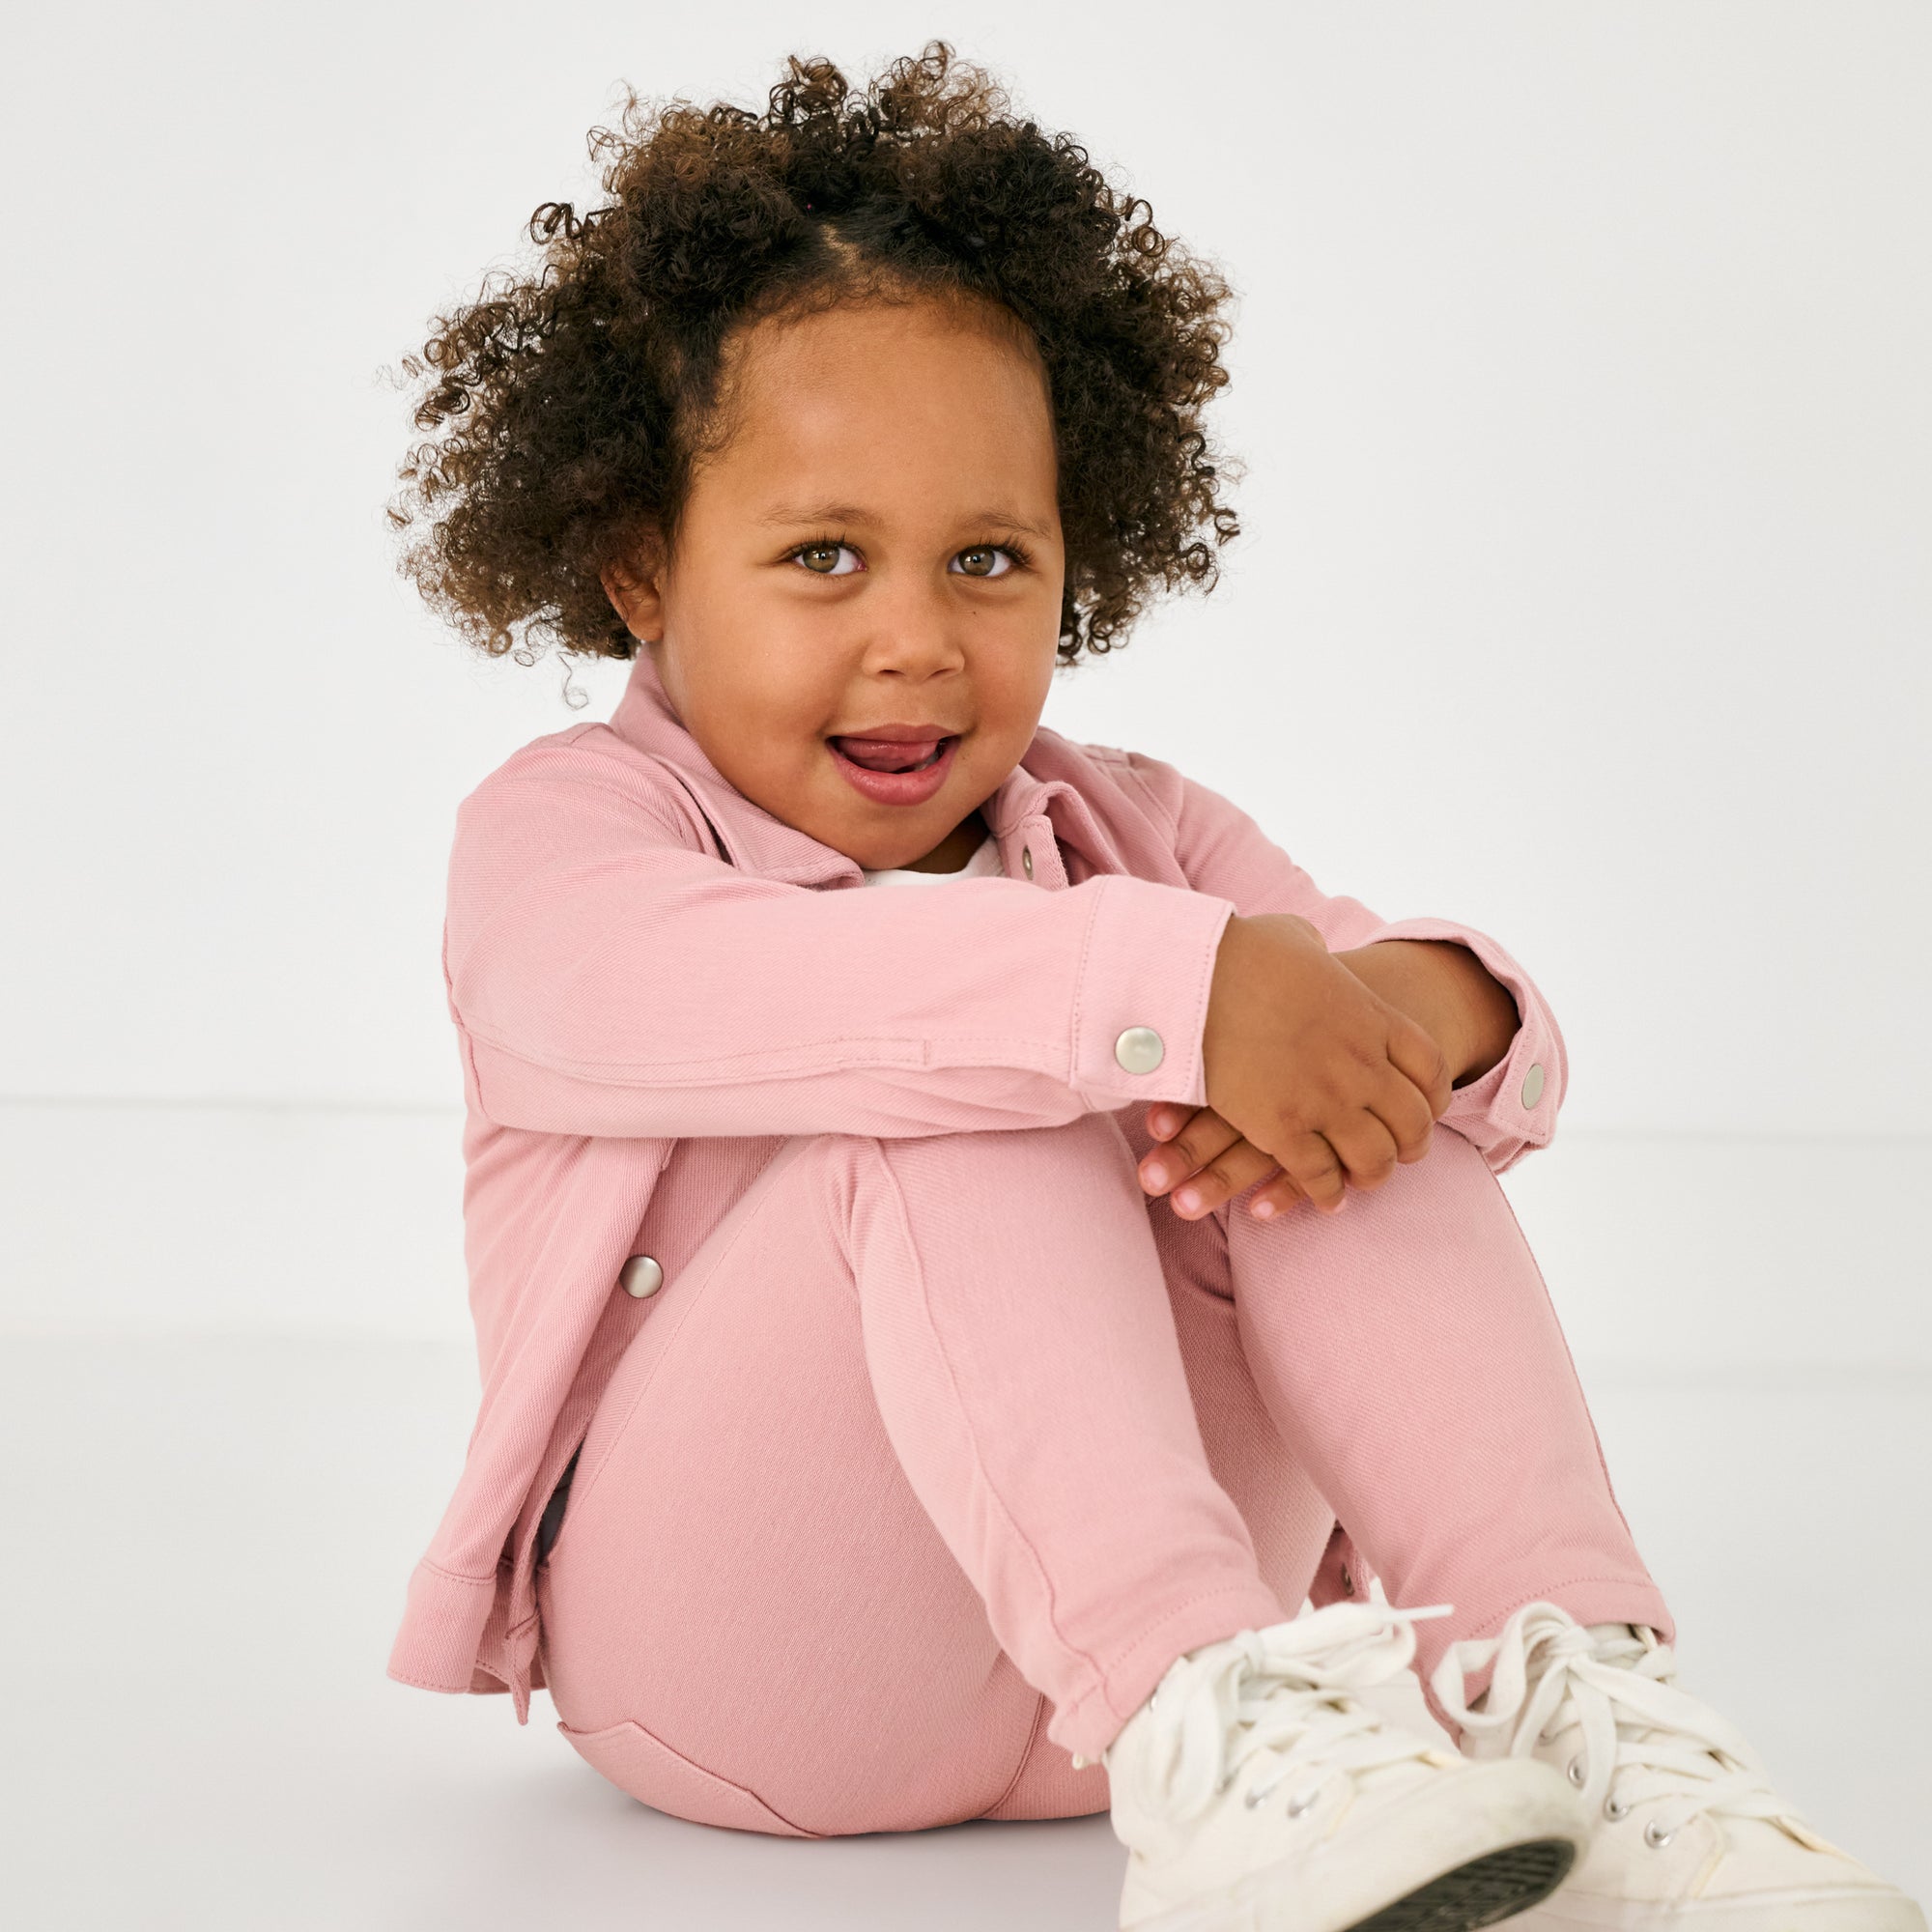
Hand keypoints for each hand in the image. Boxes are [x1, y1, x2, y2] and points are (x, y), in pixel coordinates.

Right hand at [1141, 915, 1453, 1219]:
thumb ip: (1315, 949)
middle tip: (1402, 1155)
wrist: (1196, 975)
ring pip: (1374, 1157)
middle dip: (1411, 1144)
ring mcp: (1326, 1099)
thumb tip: (1309, 948)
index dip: (1433, 1096)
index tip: (1425, 1107)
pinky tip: (1326, 1197)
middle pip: (1413, 1121)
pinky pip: (1320, 1174)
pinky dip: (1326, 1192)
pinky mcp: (1283, 1127)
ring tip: (1363, 1181)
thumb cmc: (1238, 950)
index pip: (1431, 1067)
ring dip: (1373, 1174)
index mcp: (1371, 1016)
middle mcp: (1361, 1063)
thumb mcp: (1295, 937)